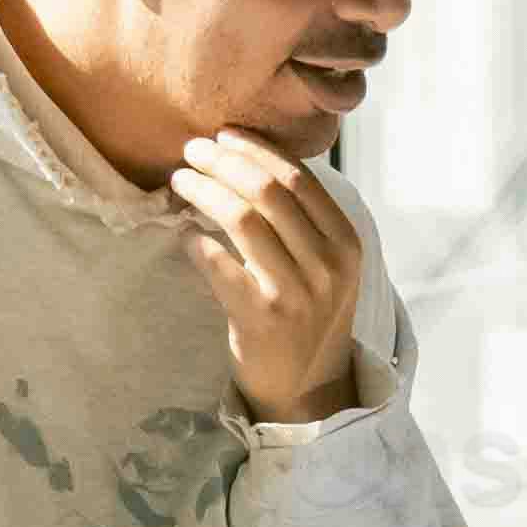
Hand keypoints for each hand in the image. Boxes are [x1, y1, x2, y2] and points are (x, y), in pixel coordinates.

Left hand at [172, 130, 369, 420]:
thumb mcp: (328, 267)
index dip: (257, 148)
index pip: (298, 178)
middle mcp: (328, 265)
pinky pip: (218, 263)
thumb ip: (305, 221)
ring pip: (242, 218)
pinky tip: (184, 233)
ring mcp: (296, 293)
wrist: (306, 391)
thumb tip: (250, 161)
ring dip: (203, 190)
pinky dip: (195, 241)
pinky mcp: (262, 318)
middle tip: (192, 150)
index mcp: (346, 243)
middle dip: (222, 161)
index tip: (225, 134)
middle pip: (267, 190)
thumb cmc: (308, 319)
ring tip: (179, 180)